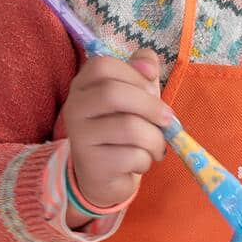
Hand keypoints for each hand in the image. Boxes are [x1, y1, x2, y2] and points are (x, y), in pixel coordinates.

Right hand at [64, 48, 170, 209]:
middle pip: (114, 93)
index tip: (152, 88)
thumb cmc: (121, 130)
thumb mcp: (133, 97)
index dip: (134, 74)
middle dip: (151, 106)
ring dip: (155, 139)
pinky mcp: (92, 164)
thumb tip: (148, 63)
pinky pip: (132, 156)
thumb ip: (141, 73)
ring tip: (156, 147)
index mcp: (82, 86)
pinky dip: (146, 160)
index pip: (102, 66)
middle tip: (167, 120)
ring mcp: (80, 137)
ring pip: (129, 128)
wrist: (103, 177)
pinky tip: (139, 163)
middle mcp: (74, 108)